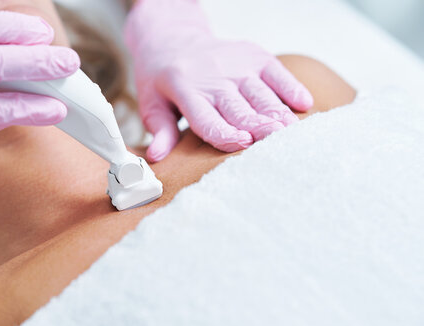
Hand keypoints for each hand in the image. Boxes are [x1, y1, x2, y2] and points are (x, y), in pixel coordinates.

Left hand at [125, 0, 312, 161]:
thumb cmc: (161, 80)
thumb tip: (156, 157)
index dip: (225, 133)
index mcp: (185, 90)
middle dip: (259, 127)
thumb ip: (160, 130)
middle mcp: (213, 77)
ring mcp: (236, 65)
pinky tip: (304, 104)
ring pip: (262, 94)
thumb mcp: (151, 104)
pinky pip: (276, 72)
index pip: (207, 119)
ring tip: (295, 133)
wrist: (173, 39)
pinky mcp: (254, 55)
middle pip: (240, 109)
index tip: (243, 144)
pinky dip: (291, 88)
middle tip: (279, 146)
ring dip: (279, 114)